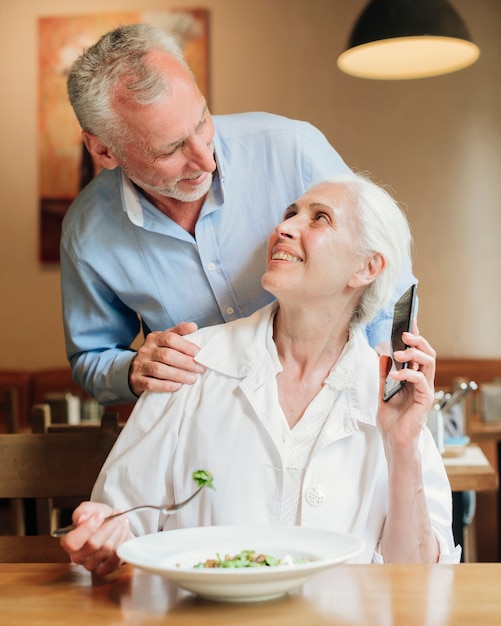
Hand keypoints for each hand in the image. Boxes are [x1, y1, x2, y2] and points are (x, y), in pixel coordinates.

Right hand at [60, 502, 130, 574]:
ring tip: (121, 520)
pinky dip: (122, 541)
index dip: (87, 528)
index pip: (72, 542)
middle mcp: (78, 557)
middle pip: (93, 544)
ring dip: (118, 531)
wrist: (110, 525)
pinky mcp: (105, 569)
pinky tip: (123, 531)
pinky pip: (116, 557)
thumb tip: (81, 518)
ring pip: (107, 548)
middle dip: (109, 526)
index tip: (100, 515)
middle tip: (117, 514)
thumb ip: (83, 511)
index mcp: (69, 542)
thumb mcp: (89, 509)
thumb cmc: (97, 518)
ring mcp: (91, 565)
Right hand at [128, 322, 204, 395]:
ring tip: (192, 379)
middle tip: (200, 368)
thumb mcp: (165, 340)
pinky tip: (178, 386)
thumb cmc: (156, 354)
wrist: (135, 370)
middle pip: (167, 355)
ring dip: (179, 375)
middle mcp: (145, 350)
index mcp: (154, 338)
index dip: (186, 346)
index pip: (170, 338)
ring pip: (159, 370)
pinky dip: (167, 386)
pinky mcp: (137, 380)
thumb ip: (179, 332)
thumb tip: (193, 326)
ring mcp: (139, 365)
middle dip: (186, 362)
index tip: (199, 353)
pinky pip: (151, 384)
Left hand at [377, 329, 435, 451]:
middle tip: (404, 334)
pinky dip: (408, 374)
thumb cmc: (391, 419)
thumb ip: (384, 373)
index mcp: (413, 377)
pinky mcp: (425, 400)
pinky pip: (421, 380)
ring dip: (413, 354)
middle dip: (417, 340)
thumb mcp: (382, 391)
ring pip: (429, 363)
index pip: (417, 352)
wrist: (393, 441)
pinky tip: (395, 374)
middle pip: (428, 353)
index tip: (409, 320)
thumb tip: (382, 354)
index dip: (415, 336)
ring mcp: (425, 390)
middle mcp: (422, 381)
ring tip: (397, 353)